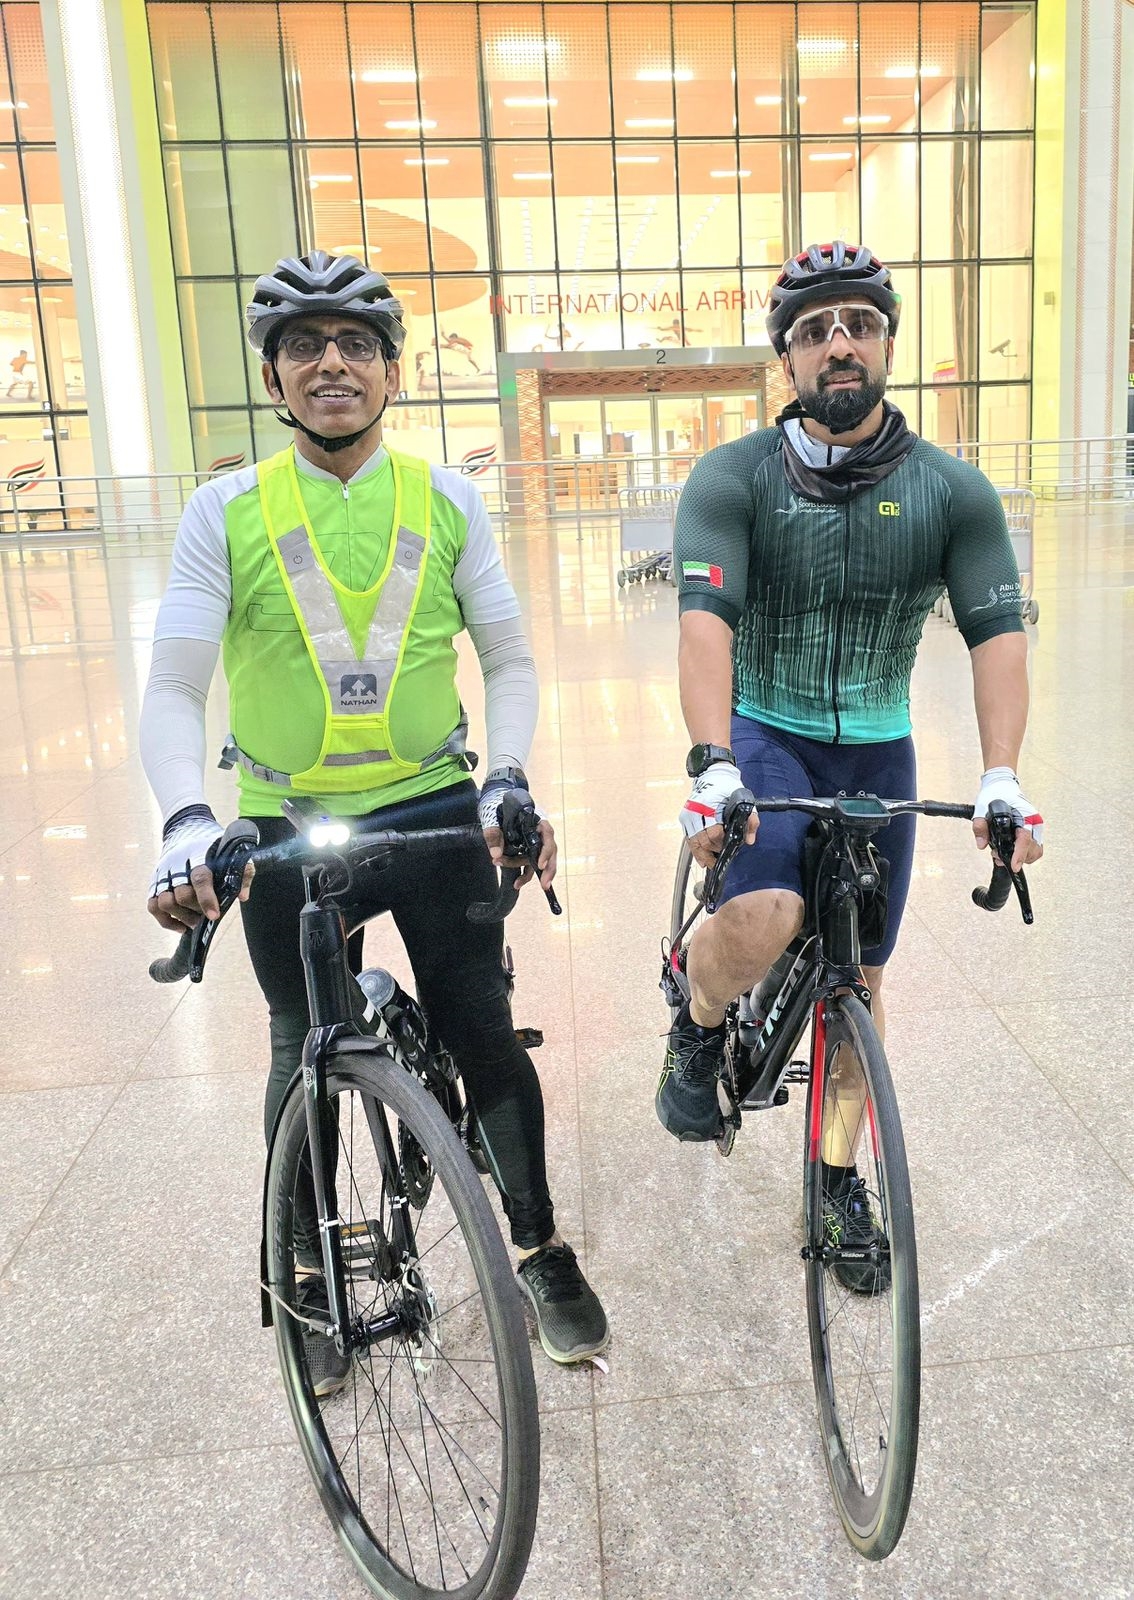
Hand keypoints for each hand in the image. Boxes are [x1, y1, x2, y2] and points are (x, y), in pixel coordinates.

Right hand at [147, 816, 252, 931]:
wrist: (186, 827)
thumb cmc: (213, 844)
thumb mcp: (232, 850)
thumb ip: (242, 871)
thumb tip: (242, 897)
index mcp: (198, 854)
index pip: (200, 877)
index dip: (206, 898)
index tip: (214, 916)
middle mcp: (176, 864)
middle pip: (181, 894)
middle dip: (196, 910)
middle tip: (207, 916)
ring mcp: (163, 873)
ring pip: (163, 902)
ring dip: (181, 917)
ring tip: (195, 922)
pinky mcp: (154, 881)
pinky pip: (152, 906)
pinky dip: (166, 920)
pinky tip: (181, 925)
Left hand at [484, 816, 557, 892]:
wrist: (496, 809)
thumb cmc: (499, 810)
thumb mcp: (494, 819)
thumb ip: (494, 835)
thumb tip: (496, 854)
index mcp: (537, 821)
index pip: (548, 835)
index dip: (546, 851)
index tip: (540, 864)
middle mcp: (539, 834)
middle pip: (549, 852)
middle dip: (548, 870)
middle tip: (544, 884)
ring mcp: (534, 844)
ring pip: (539, 861)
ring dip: (530, 875)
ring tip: (519, 884)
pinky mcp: (528, 853)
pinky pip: (530, 866)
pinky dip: (524, 876)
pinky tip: (516, 884)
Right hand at [679, 762, 757, 869]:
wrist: (713, 775)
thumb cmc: (728, 788)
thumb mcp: (745, 802)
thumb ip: (750, 821)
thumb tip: (749, 841)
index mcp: (709, 807)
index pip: (714, 834)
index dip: (720, 844)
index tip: (727, 848)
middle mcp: (695, 812)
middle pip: (702, 841)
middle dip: (711, 852)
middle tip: (719, 860)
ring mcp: (688, 815)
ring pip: (693, 842)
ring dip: (701, 855)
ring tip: (710, 864)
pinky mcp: (685, 817)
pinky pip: (689, 838)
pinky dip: (695, 850)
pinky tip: (701, 859)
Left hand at [972, 767, 1043, 871]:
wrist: (1002, 785)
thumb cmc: (995, 793)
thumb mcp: (981, 808)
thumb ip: (980, 827)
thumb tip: (981, 844)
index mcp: (1024, 815)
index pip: (1025, 839)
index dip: (1019, 854)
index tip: (1014, 866)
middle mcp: (1034, 822)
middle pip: (1032, 849)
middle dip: (1016, 858)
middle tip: (997, 856)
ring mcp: (1035, 827)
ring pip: (1035, 851)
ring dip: (1020, 858)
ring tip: (1001, 854)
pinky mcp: (1033, 831)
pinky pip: (1034, 848)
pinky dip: (1023, 854)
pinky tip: (1010, 852)